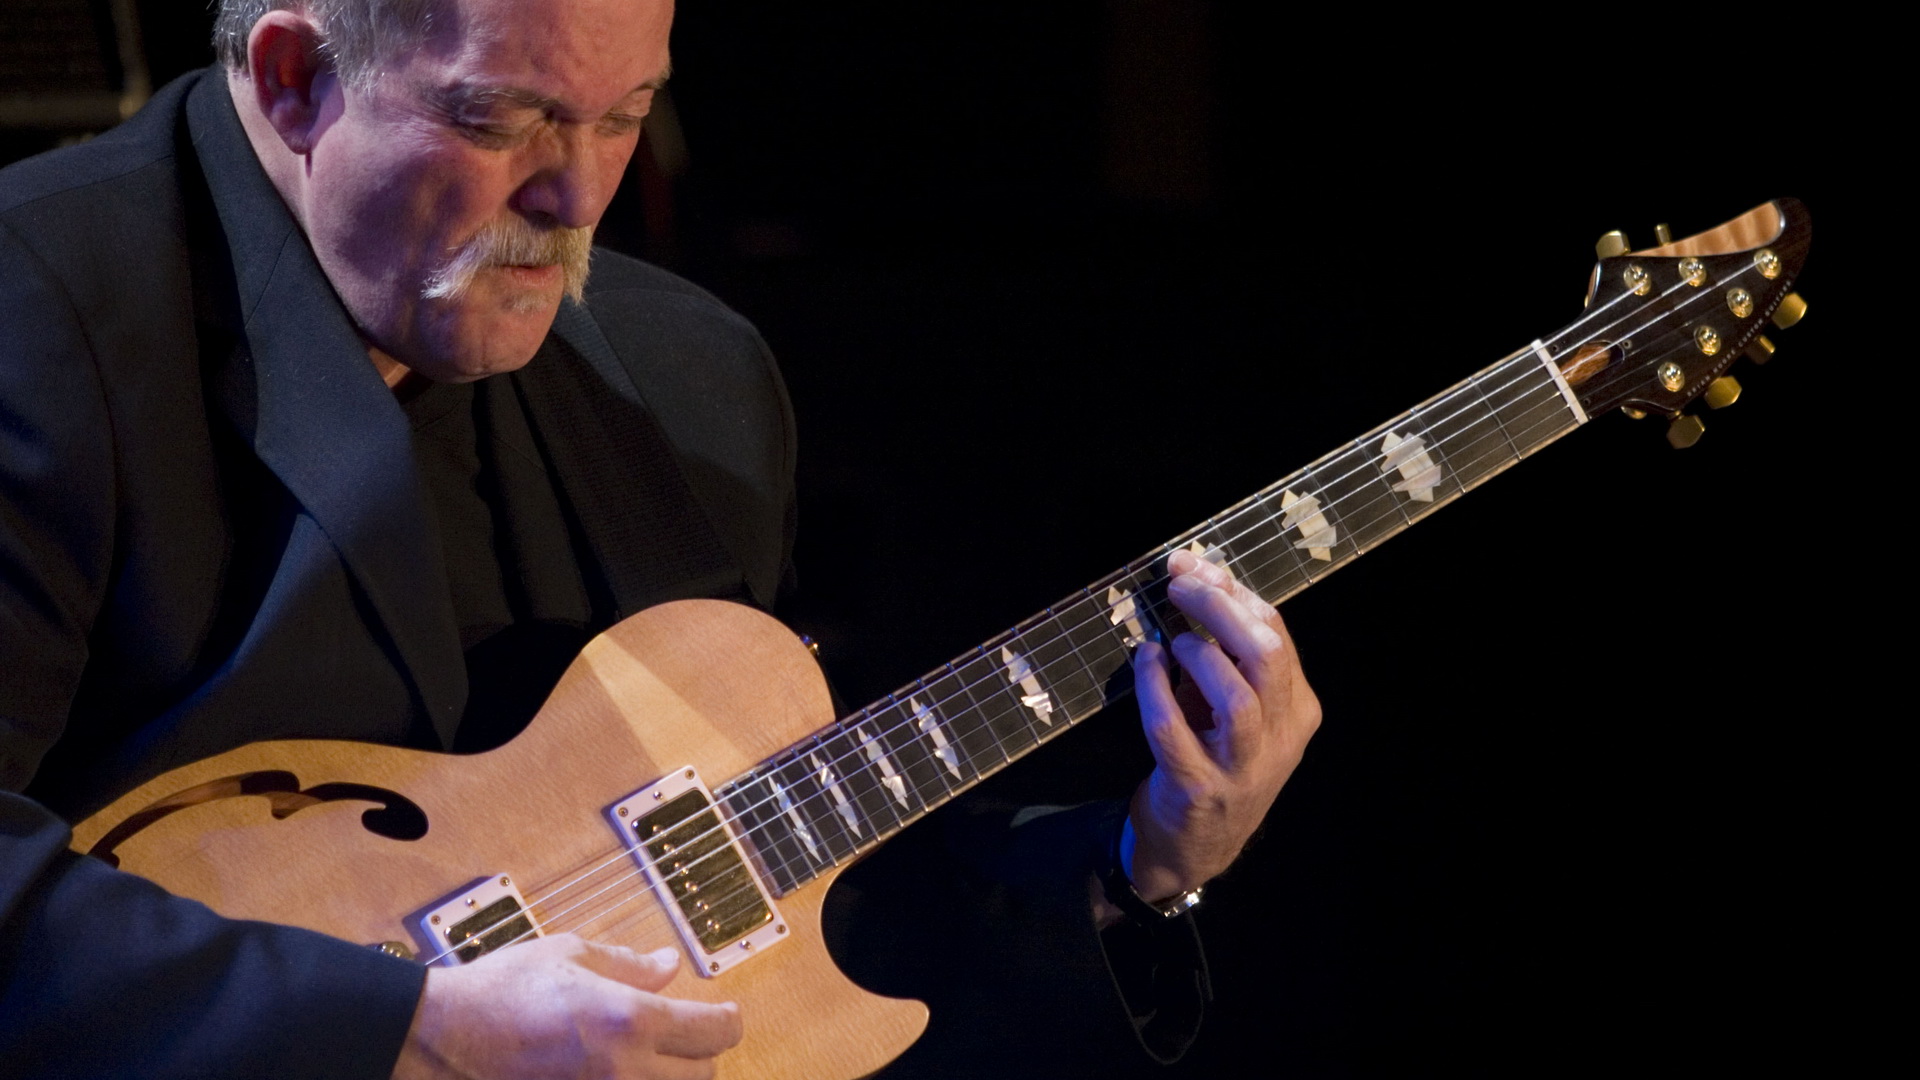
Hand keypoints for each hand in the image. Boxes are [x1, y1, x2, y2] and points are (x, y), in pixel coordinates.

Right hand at [391, 934, 742, 1079]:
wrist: (440, 1042)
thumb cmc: (498, 994)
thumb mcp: (567, 956)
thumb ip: (628, 964)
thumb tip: (670, 965)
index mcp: (628, 1019)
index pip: (716, 1031)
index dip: (728, 1020)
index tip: (724, 1013)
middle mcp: (625, 1070)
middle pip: (704, 1075)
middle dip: (703, 1054)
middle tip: (688, 1036)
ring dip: (674, 1079)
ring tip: (656, 1059)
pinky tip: (626, 1073)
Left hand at [1119, 548, 1321, 906]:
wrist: (1196, 845)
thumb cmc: (1211, 755)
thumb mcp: (1231, 704)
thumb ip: (1223, 652)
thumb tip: (1193, 578)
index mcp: (1297, 708)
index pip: (1276, 634)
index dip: (1231, 591)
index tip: (1190, 565)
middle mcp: (1281, 738)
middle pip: (1266, 657)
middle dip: (1220, 610)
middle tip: (1178, 585)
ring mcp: (1244, 768)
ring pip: (1238, 700)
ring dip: (1199, 656)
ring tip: (1170, 640)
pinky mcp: (1200, 789)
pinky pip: (1173, 732)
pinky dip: (1154, 690)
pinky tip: (1145, 662)